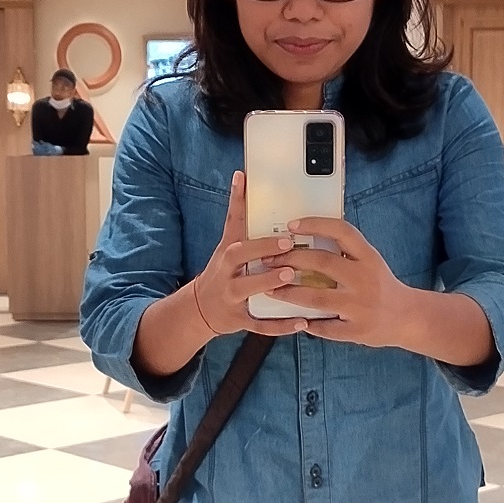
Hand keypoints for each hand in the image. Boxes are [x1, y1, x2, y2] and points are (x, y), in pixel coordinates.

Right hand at [191, 171, 310, 337]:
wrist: (201, 308)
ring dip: (269, 283)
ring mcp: (231, 297)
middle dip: (262, 249)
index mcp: (227, 252)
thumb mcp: (227, 243)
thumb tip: (242, 176)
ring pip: (248, 290)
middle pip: (239, 257)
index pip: (235, 227)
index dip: (242, 204)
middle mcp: (226, 272)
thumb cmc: (223, 270)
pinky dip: (280, 326)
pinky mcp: (239, 320)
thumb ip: (238, 214)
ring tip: (291, 277)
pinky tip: (301, 323)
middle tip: (288, 245)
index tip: (252, 189)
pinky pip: (260, 324)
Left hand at [264, 214, 409, 345]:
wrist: (407, 317)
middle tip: (268, 260)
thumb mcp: (369, 260)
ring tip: (269, 290)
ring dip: (289, 294)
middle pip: (322, 263)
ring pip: (316, 299)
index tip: (291, 225)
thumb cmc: (380, 284)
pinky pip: (324, 327)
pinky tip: (293, 319)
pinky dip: (307, 323)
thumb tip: (304, 234)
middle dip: (290, 260)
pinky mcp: (356, 331)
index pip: (341, 231)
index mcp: (369, 257)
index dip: (315, 225)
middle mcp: (365, 279)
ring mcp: (360, 306)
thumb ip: (344, 250)